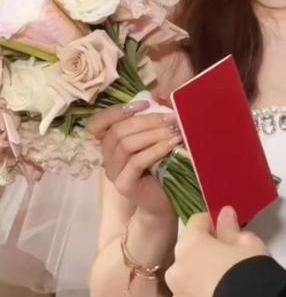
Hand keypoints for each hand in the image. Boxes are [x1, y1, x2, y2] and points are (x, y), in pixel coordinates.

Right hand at [87, 102, 181, 217]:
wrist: (167, 200)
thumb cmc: (163, 165)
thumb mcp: (157, 136)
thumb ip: (153, 119)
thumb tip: (159, 96)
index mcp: (111, 142)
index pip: (98, 122)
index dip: (118, 110)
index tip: (145, 104)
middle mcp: (108, 156)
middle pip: (118, 130)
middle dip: (146, 120)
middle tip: (171, 119)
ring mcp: (113, 172)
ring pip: (126, 144)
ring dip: (153, 134)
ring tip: (174, 132)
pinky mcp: (123, 185)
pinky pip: (136, 162)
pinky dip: (155, 149)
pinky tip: (172, 145)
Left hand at [165, 208, 268, 296]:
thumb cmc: (246, 270)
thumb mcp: (247, 243)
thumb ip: (230, 228)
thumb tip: (224, 214)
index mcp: (189, 244)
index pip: (197, 220)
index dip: (213, 221)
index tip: (227, 228)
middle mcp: (176, 268)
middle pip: (189, 248)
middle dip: (204, 248)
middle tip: (226, 254)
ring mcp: (177, 293)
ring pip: (187, 273)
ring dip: (199, 271)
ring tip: (222, 276)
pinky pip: (188, 294)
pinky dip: (198, 291)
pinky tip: (216, 292)